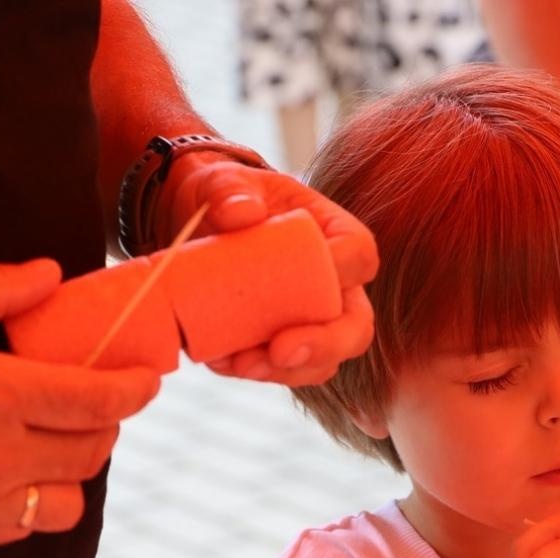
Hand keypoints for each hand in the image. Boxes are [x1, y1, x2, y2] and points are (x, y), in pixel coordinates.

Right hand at [0, 259, 159, 543]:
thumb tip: (51, 275)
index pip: (99, 401)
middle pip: (94, 450)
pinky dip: (39, 502)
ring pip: (71, 500)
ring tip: (57, 442)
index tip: (148, 380)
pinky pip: (31, 526)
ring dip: (76, 471)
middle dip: (108, 424)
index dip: (136, 390)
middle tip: (95, 404)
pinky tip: (19, 472)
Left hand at [158, 155, 377, 385]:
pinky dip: (257, 373)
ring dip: (288, 372)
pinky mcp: (282, 345)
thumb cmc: (223, 197)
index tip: (307, 275)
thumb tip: (241, 214)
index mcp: (334, 234)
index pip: (360, 254)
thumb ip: (230, 189)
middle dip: (324, 346)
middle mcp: (334, 284)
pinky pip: (285, 371)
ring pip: (325, 361)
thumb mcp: (221, 182)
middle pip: (356, 325)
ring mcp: (311, 320)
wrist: (198, 225)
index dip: (345, 270)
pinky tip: (222, 361)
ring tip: (241, 364)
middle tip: (281, 352)